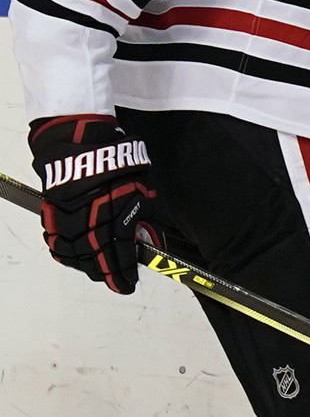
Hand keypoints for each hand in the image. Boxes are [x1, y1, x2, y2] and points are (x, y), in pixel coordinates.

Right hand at [28, 115, 157, 294]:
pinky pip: (56, 242)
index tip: (128, 284)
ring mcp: (67, 218)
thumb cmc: (115, 157)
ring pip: (75, 254)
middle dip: (107, 273)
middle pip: (96, 259)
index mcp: (115, 212)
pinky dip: (66, 253)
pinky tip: (74, 257)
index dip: (124, 272)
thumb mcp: (140, 182)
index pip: (120, 253)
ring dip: (87, 267)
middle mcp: (89, 219)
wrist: (79, 140)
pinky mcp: (51, 213)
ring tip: (99, 272)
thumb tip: (143, 234)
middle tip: (116, 281)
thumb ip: (141, 211)